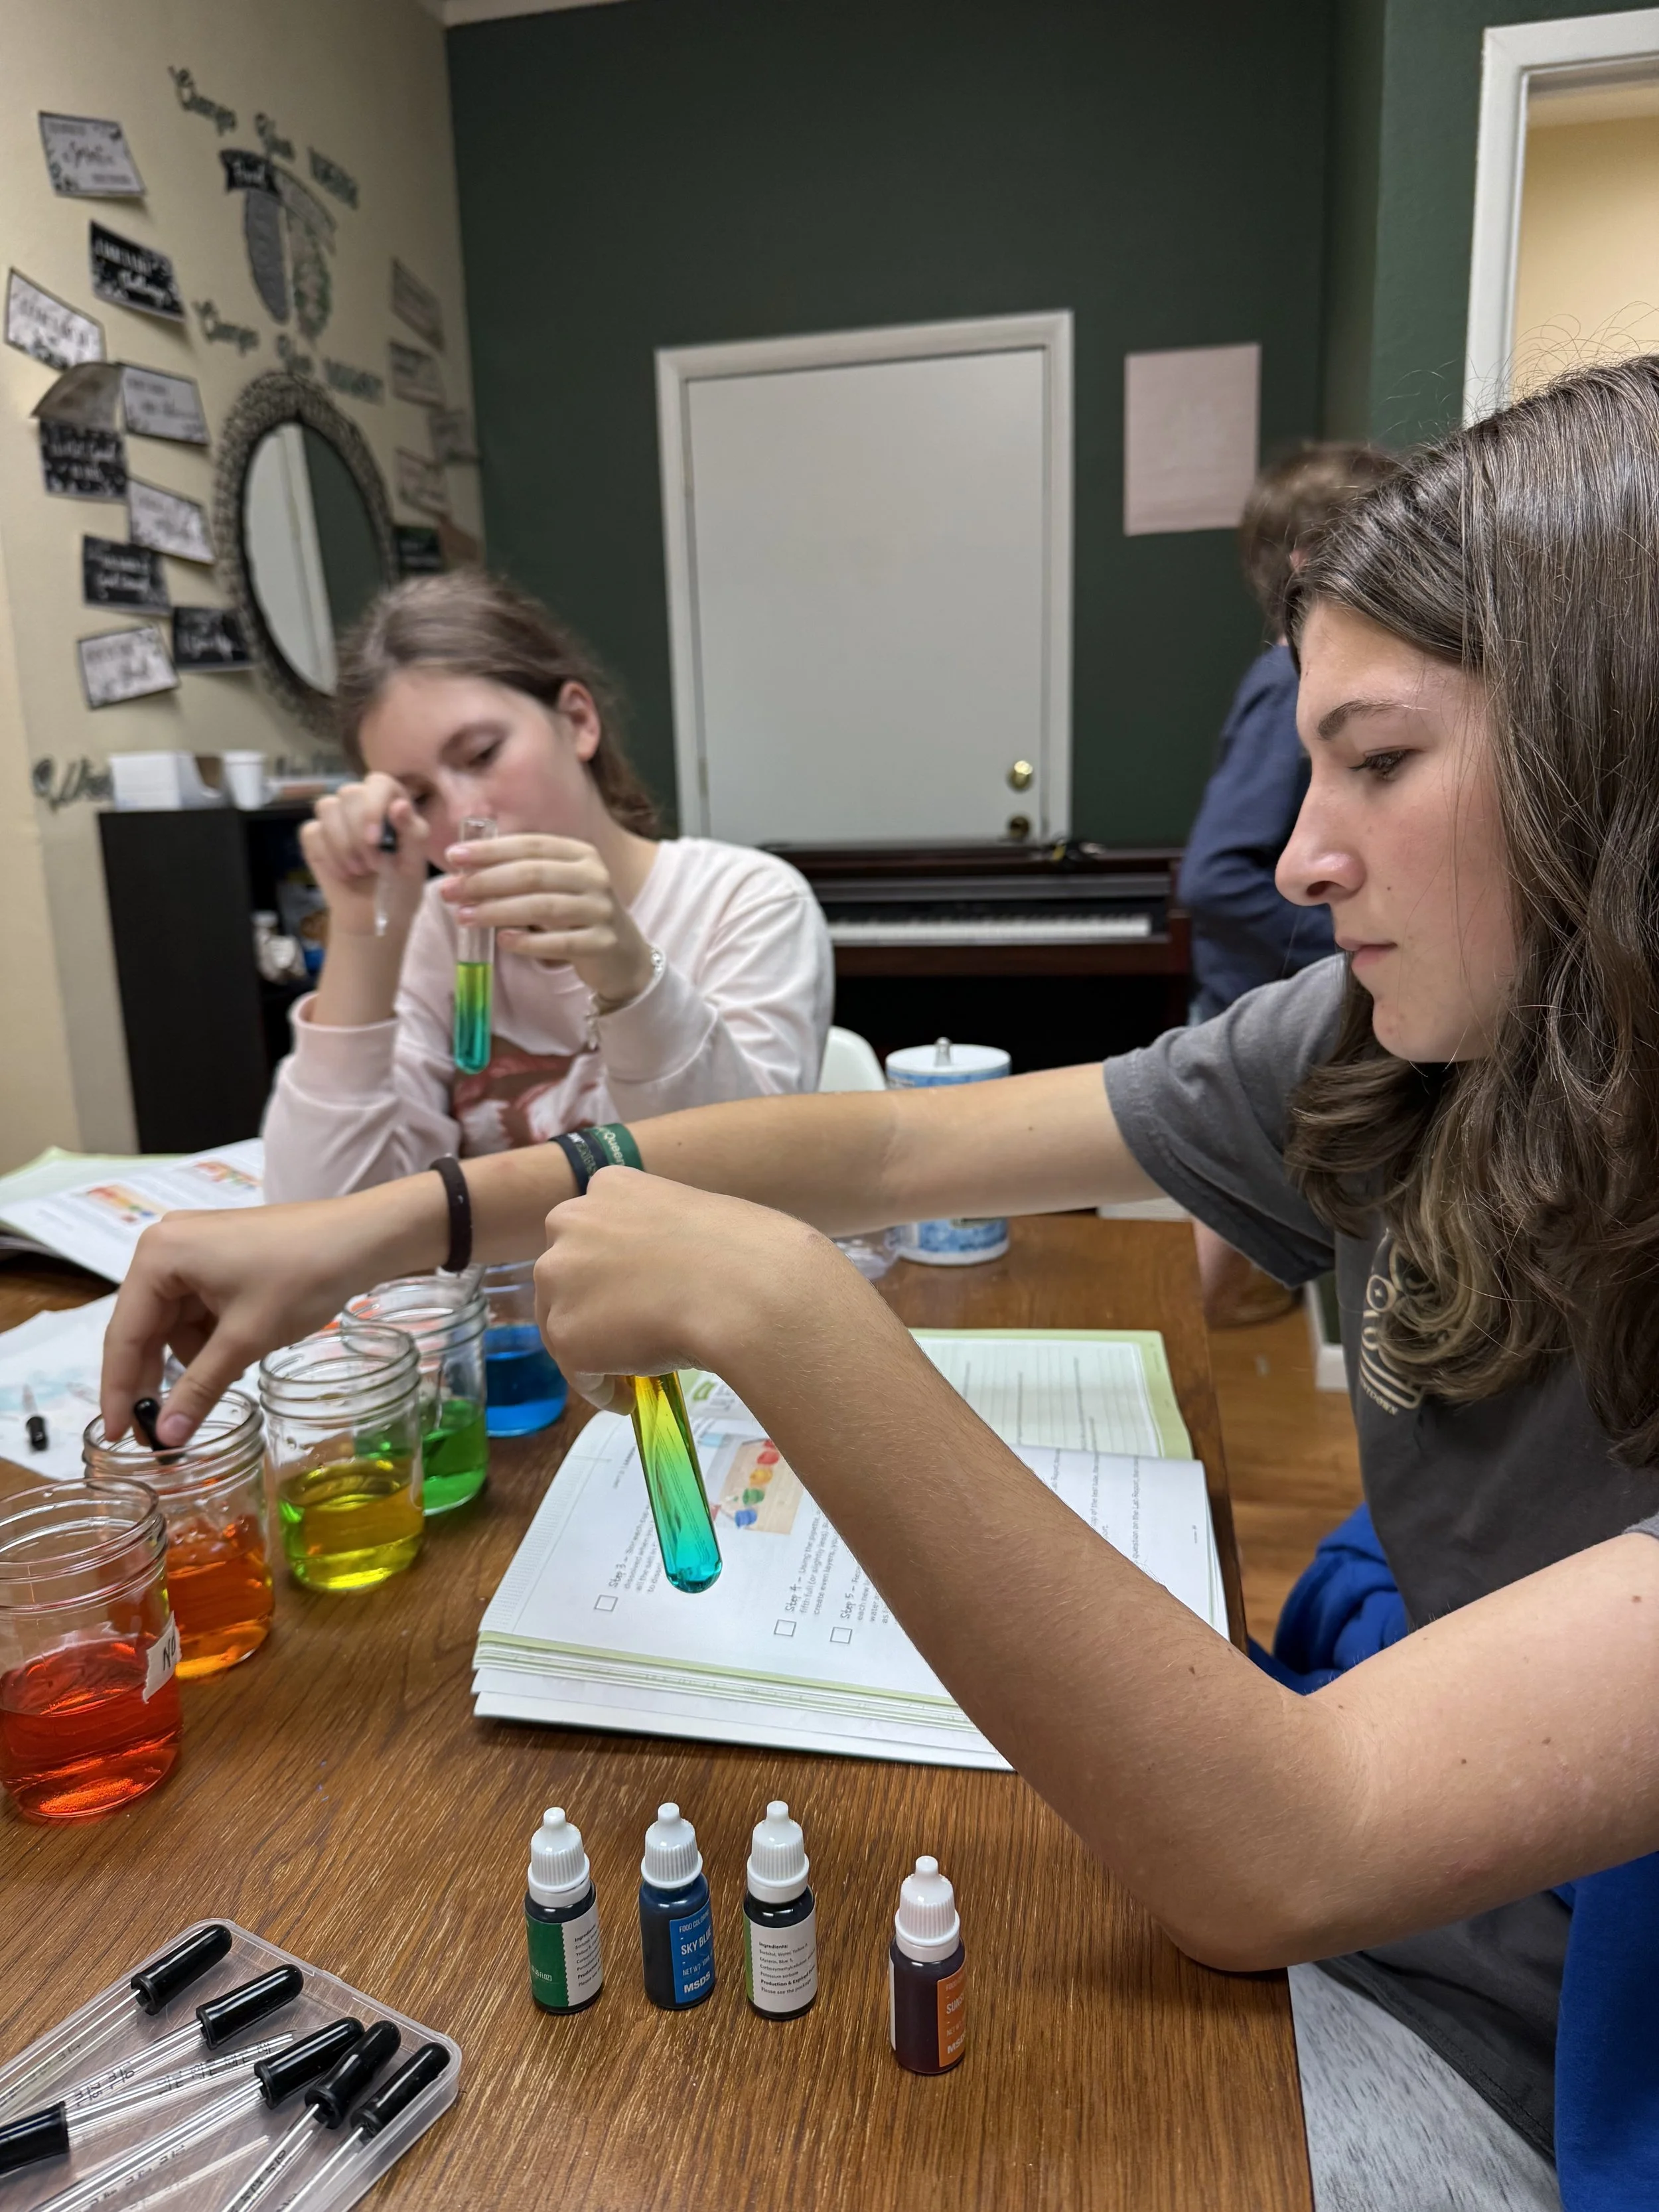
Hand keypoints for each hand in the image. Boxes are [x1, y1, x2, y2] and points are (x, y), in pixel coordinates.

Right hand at [99, 1183, 440, 1445]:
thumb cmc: (303, 1277)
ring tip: (217, 1387)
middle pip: (145, 1327)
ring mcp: (193, 1247)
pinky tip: (233, 1358)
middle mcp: (165, 1244)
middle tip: (158, 1434)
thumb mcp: (245, 1340)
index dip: (119, 1390)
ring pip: (175, 1322)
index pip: (125, 1334)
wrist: (364, 1237)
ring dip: (192, 1359)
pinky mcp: (220, 1255)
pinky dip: (211, 1338)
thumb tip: (165, 1440)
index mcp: (158, 1255)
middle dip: (155, 1379)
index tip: (114, 1436)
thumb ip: (198, 1389)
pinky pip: (199, 1307)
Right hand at [300, 775, 430, 942]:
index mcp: (392, 802)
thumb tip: (398, 804)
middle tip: (373, 865)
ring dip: (343, 845)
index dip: (373, 807)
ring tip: (359, 870)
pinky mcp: (315, 835)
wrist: (374, 916)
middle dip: (358, 834)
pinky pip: (311, 832)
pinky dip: (327, 856)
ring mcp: (336, 817)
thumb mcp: (414, 864)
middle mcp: (362, 802)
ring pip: (326, 807)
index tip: (375, 840)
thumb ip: (412, 832)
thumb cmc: (400, 886)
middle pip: (348, 793)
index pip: (378, 782)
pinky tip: (342, 873)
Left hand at [441, 834, 654, 1004]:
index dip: (490, 850)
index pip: (530, 845)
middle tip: (449, 891)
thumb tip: (465, 868)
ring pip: (543, 906)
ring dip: (498, 910)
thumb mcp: (557, 886)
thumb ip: (522, 873)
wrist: (624, 956)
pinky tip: (503, 941)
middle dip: (485, 881)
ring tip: (464, 916)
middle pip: (532, 874)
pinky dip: (529, 941)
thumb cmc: (577, 917)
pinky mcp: (602, 943)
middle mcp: (594, 876)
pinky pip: (561, 941)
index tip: (453, 857)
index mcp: (580, 854)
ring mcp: (601, 910)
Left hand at [534, 1167, 834, 1397]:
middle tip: (633, 1332)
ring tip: (635, 1369)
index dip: (613, 1267)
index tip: (638, 1291)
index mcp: (609, 1185)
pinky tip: (630, 1397)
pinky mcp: (563, 1334)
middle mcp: (570, 1223)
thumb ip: (662, 1239)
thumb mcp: (698, 1219)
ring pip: (566, 1322)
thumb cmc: (747, 1252)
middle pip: (567, 1275)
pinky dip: (602, 1389)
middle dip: (594, 1304)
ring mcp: (559, 1278)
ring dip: (595, 1346)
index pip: (593, 1232)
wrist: (747, 1292)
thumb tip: (668, 1277)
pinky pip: (578, 1372)